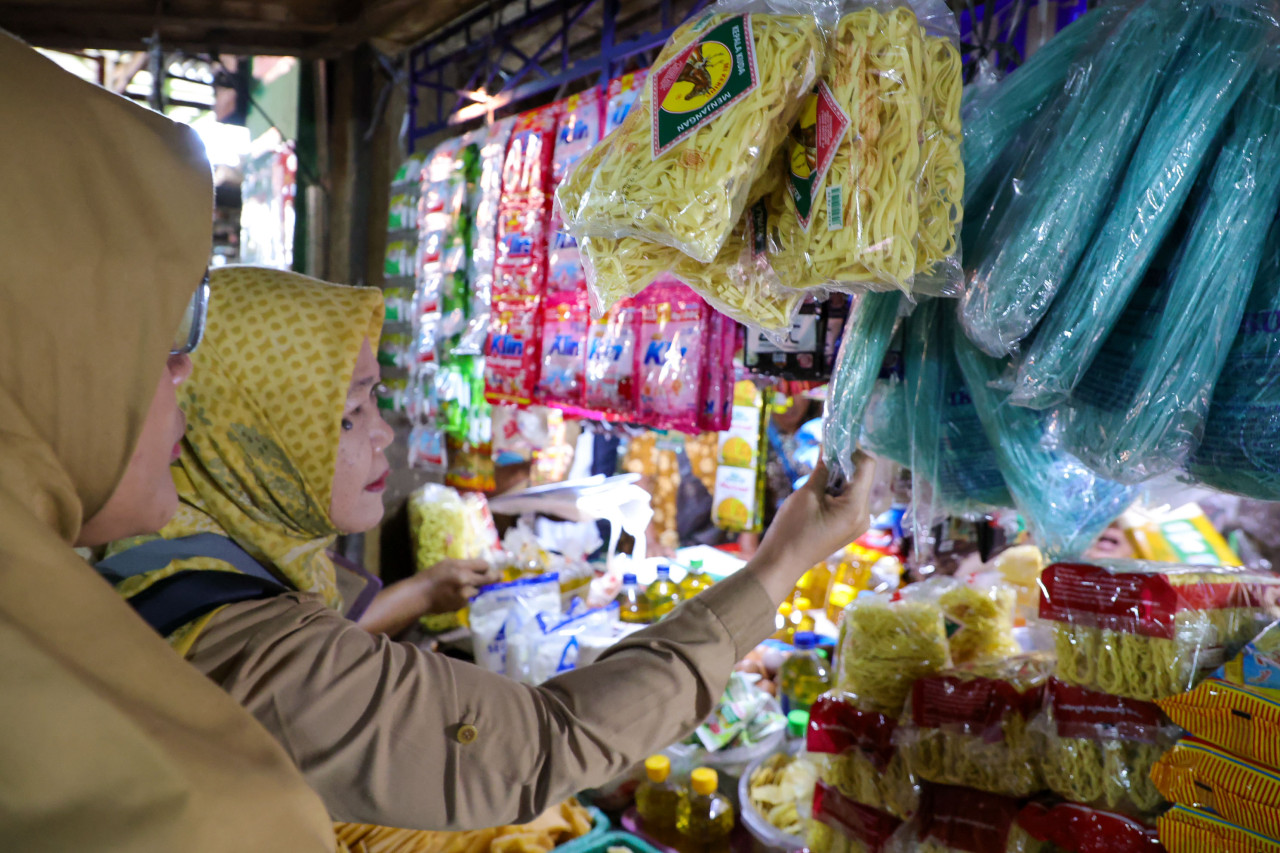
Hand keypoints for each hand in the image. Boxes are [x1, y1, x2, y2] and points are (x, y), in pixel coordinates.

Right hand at [357, 558, 498, 636]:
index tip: (488, 568)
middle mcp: (465, 581)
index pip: (484, 565)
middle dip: (494, 577)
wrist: (420, 595)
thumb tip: (482, 566)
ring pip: (479, 590)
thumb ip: (465, 564)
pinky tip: (456, 595)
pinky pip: (470, 599)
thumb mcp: (447, 563)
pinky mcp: (462, 605)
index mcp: (461, 568)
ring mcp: (464, 595)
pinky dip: (467, 596)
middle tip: (500, 576)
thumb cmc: (431, 576)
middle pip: (488, 578)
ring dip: (476, 588)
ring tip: (464, 586)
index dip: (487, 567)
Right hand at [747, 451, 876, 602]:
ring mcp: (857, 524)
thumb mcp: (807, 494)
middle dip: (843, 464)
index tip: (832, 443)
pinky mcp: (848, 528)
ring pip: (854, 488)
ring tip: (815, 480)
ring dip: (838, 478)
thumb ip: (822, 469)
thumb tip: (829, 447)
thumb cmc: (792, 529)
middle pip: (862, 477)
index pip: (867, 465)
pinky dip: (836, 491)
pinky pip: (849, 501)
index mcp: (856, 507)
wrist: (782, 563)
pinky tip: (818, 493)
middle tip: (820, 458)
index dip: (851, 450)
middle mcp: (864, 516)